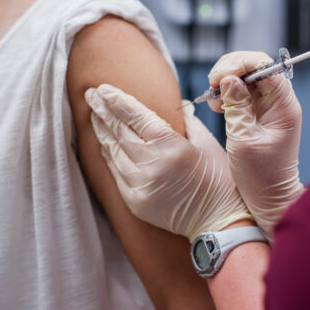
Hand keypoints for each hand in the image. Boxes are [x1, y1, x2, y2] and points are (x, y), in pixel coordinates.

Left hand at [85, 84, 251, 241]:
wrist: (218, 221)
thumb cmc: (219, 180)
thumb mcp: (208, 144)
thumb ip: (188, 122)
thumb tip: (177, 105)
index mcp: (171, 146)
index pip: (136, 116)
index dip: (117, 101)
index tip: (103, 88)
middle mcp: (151, 164)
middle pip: (119, 131)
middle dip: (103, 110)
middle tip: (91, 94)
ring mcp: (140, 184)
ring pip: (112, 151)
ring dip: (102, 131)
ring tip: (94, 114)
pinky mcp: (135, 201)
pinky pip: (115, 172)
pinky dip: (109, 154)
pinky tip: (104, 143)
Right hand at [208, 52, 305, 239]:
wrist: (270, 199)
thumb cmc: (262, 176)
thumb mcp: (244, 139)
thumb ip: (237, 106)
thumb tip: (229, 79)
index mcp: (284, 106)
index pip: (266, 67)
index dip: (240, 65)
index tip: (219, 77)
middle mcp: (279, 102)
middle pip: (256, 67)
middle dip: (230, 70)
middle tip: (213, 85)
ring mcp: (268, 108)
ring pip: (246, 78)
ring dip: (226, 82)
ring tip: (214, 99)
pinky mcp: (258, 115)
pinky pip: (242, 94)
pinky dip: (227, 95)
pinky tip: (218, 106)